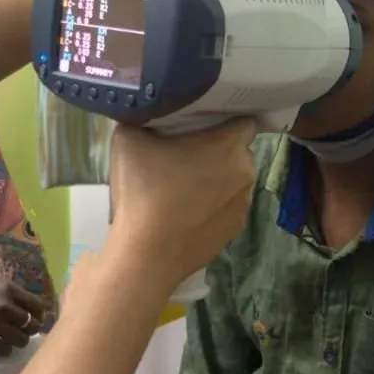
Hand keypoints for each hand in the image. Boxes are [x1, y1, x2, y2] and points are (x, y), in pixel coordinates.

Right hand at [0, 281, 46, 356]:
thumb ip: (10, 289)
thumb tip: (33, 302)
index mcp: (7, 289)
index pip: (37, 305)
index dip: (39, 313)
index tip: (37, 316)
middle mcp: (3, 307)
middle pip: (32, 324)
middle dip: (29, 327)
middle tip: (24, 327)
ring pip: (21, 340)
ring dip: (18, 339)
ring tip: (11, 336)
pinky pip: (5, 351)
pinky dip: (4, 348)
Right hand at [107, 120, 256, 286]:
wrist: (147, 254)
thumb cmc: (143, 191)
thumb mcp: (128, 140)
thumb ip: (143, 122)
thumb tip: (145, 118)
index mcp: (228, 145)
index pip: (244, 121)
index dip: (226, 118)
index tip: (204, 122)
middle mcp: (246, 172)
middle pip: (237, 151)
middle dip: (217, 149)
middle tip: (185, 153)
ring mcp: (243, 205)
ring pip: (234, 180)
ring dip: (217, 178)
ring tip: (184, 187)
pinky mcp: (235, 231)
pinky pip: (227, 207)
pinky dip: (213, 206)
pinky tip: (187, 213)